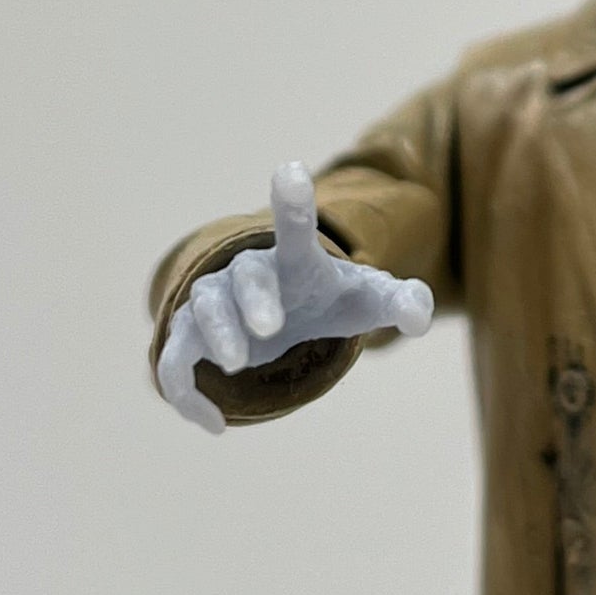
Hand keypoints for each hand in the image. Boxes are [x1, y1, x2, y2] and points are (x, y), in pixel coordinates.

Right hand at [156, 161, 434, 434]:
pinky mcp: (190, 338)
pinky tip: (215, 425)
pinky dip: (186, 393)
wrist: (280, 311)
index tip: (291, 169)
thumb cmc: (327, 298)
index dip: (293, 202)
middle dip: (254, 300)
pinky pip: (175, 361)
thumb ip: (400, 301)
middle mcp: (248, 273)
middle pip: (244, 277)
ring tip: (239, 366)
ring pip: (202, 310)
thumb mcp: (367, 299)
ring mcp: (214, 303)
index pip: (295, 228)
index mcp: (295, 260)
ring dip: (216, 336)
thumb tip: (420, 316)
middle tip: (272, 330)